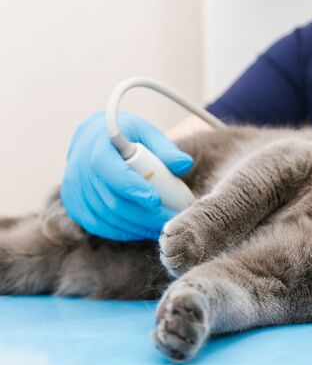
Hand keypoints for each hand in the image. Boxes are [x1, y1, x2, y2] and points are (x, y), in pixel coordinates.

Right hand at [60, 112, 193, 240]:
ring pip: (105, 217)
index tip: (156, 200)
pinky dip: (120, 232)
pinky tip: (141, 230)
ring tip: (161, 227)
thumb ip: (166, 149)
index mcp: (97, 144)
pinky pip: (97, 225)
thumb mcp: (147, 133)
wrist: (94, 138)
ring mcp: (73, 188)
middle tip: (170, 220)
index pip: (110, 170)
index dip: (131, 187)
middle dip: (143, 216)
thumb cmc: (127, 134)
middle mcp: (79, 167)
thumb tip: (185, 164)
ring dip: (135, 227)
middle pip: (111, 200)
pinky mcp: (73, 204)